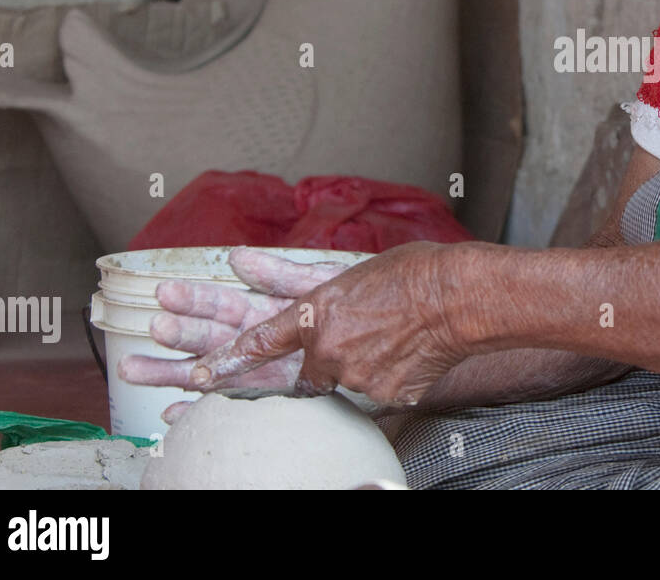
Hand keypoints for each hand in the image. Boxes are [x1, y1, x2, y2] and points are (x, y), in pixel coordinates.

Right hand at [117, 247, 349, 422]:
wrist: (397, 330)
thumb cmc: (362, 303)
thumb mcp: (322, 285)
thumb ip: (281, 274)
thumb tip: (237, 258)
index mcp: (264, 310)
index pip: (222, 303)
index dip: (195, 299)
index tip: (164, 294)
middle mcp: (255, 342)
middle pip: (207, 338)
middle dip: (179, 333)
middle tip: (154, 327)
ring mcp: (261, 370)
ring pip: (208, 372)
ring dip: (172, 371)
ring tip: (133, 369)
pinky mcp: (274, 396)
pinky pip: (233, 405)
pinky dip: (200, 409)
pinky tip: (172, 412)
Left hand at [186, 241, 473, 408]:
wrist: (462, 297)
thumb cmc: (412, 272)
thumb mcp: (346, 267)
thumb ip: (289, 274)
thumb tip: (239, 262)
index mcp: (316, 314)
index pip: (259, 343)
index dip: (223, 362)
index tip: (196, 376)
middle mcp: (329, 350)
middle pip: (311, 372)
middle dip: (329, 359)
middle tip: (356, 337)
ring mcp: (357, 377)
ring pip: (346, 382)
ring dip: (364, 365)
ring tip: (398, 336)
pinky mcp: (385, 397)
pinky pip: (376, 392)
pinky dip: (389, 376)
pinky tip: (411, 353)